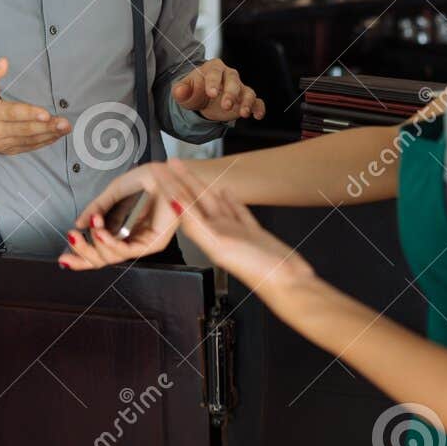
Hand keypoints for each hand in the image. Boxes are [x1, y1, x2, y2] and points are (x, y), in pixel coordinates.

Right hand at [0, 57, 70, 153]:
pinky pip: (28, 147)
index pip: (11, 114)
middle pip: (24, 129)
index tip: (45, 114)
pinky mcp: (8, 149)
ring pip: (29, 140)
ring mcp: (2, 143)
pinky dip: (44, 142)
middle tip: (64, 123)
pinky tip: (56, 136)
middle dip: (46, 127)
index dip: (29, 114)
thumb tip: (3, 62)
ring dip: (49, 134)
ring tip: (65, 128)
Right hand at [59, 158, 210, 268]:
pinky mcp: (153, 242)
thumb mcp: (118, 189)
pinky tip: (99, 233)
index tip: (64, 255)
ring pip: (112, 257)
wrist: (173, 170)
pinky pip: (127, 250)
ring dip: (94, 244)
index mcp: (125, 229)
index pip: (100, 249)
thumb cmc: (155, 178)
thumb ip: (99, 206)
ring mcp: (143, 242)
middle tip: (70, 239)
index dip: (81, 254)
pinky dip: (109, 242)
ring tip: (85, 230)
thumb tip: (79, 223)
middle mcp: (134, 238)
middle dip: (82, 254)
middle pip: (103, 258)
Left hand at [171, 59, 264, 122]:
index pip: (215, 72)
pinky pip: (256, 101)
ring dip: (246, 101)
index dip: (213, 82)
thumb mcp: (184, 91)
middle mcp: (229, 75)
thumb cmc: (194, 90)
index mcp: (213, 68)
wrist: (203, 98)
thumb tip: (179, 91)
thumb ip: (181, 90)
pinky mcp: (245, 99)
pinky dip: (258, 107)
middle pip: (233, 80)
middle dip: (231, 93)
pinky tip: (257, 115)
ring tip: (243, 113)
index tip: (211, 93)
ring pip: (247, 91)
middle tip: (226, 106)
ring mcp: (239, 87)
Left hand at [172, 182, 314, 295]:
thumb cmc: (256, 270)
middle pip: (195, 201)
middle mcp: (217, 232)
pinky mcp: (252, 232)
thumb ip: (196, 225)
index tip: (160, 171)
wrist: (287, 282)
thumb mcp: (220, 246)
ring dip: (202, 187)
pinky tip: (227, 191)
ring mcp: (234, 232)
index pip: (182, 205)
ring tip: (192, 171)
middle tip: (172, 163)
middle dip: (182, 181)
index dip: (169, 186)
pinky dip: (231, 200)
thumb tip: (175, 205)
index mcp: (206, 235)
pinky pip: (238, 211)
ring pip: (214, 203)